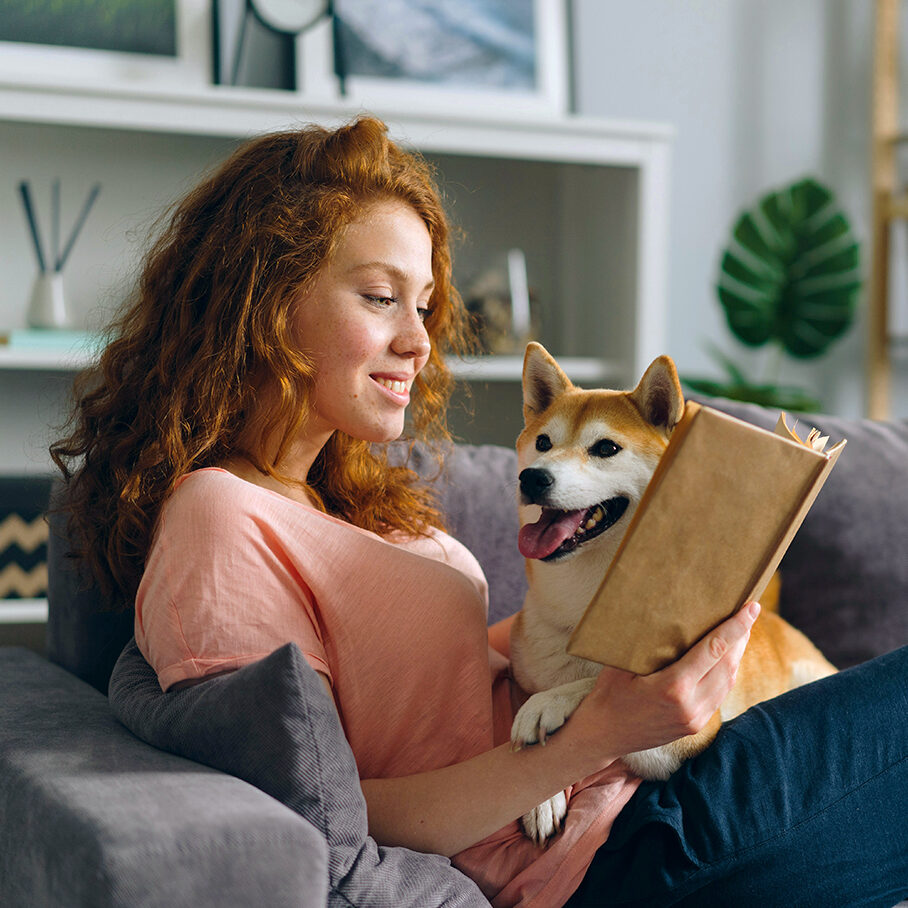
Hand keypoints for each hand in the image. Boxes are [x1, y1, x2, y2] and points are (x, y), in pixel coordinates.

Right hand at [570, 601, 759, 762]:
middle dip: (741, 637)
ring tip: (740, 630)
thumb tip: (666, 611)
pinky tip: (725, 658)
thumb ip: (648, 643)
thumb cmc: (609, 694)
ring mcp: (696, 718)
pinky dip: (726, 672)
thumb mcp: (623, 663)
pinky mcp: (695, 725)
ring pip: (728, 681)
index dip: (735, 627)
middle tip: (747, 612)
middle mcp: (691, 705)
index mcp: (673, 687)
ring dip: (736, 655)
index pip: (714, 650)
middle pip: (728, 665)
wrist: (603, 735)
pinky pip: (719, 694)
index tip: (750, 608)